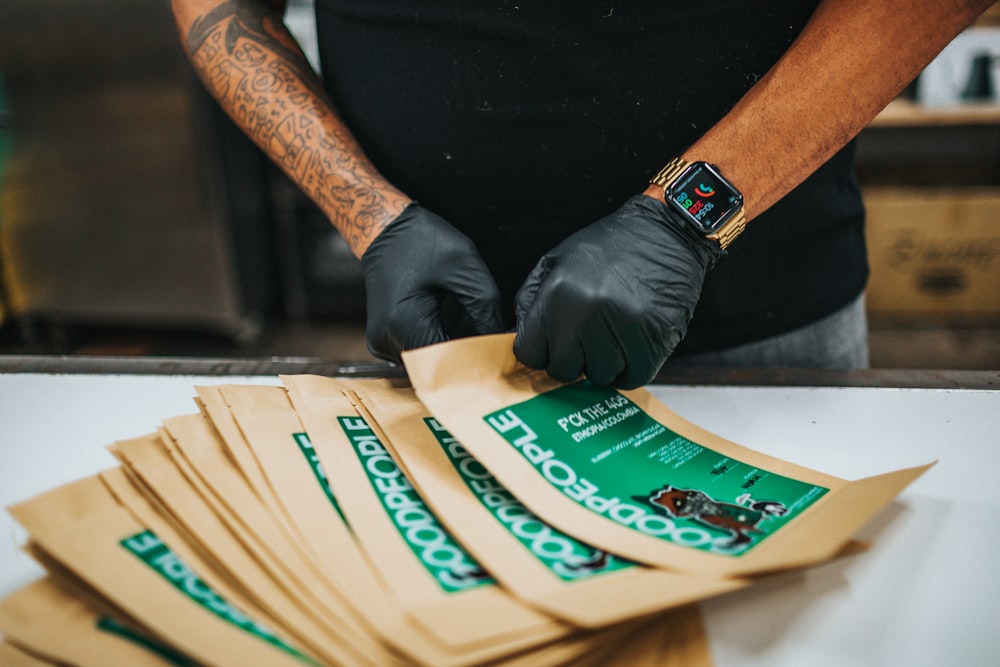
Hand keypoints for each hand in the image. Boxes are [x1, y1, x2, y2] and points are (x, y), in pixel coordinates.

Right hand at [361, 203, 504, 362]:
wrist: (383, 228)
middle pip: (438, 366)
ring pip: (428, 362)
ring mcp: (381, 343)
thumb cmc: (422, 240)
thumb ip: (485, 306)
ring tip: (463, 317)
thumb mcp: (464, 265)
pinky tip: (445, 316)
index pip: (448, 363)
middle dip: (466, 352)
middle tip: (487, 331)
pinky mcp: (383, 340)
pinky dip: (437, 340)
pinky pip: (417, 352)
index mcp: (404, 323)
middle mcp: (387, 341)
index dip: (476, 359)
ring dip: (452, 347)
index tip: (498, 350)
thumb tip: (501, 340)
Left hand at [514, 195, 721, 388]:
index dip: (541, 351)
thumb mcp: (557, 261)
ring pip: (598, 377)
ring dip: (603, 362)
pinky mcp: (654, 341)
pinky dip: (629, 369)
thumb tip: (519, 339)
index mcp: (558, 294)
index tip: (554, 343)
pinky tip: (631, 344)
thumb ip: (531, 301)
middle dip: (572, 358)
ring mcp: (622, 330)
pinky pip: (632, 378)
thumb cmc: (611, 246)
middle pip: (563, 371)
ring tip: (613, 332)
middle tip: (587, 336)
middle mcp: (587, 314)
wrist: (668, 232)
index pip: (530, 354)